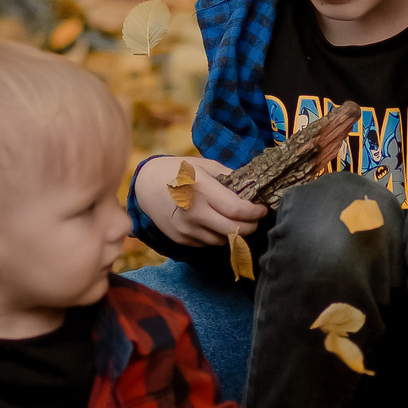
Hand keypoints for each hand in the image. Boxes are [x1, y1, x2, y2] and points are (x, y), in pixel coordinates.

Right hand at [136, 155, 265, 249]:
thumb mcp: (204, 165)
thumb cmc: (178, 170)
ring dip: (232, 232)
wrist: (145, 185)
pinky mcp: (180, 239)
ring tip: (231, 218)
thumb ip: (229, 176)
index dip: (255, 213)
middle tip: (255, 219)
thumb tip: (254, 187)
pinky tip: (211, 221)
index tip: (262, 209)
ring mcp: (186, 228)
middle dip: (250, 226)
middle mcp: (193, 212)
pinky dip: (215, 235)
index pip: (236, 210)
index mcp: (201, 189)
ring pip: (222, 240)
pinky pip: (207, 242)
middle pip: (233, 230)